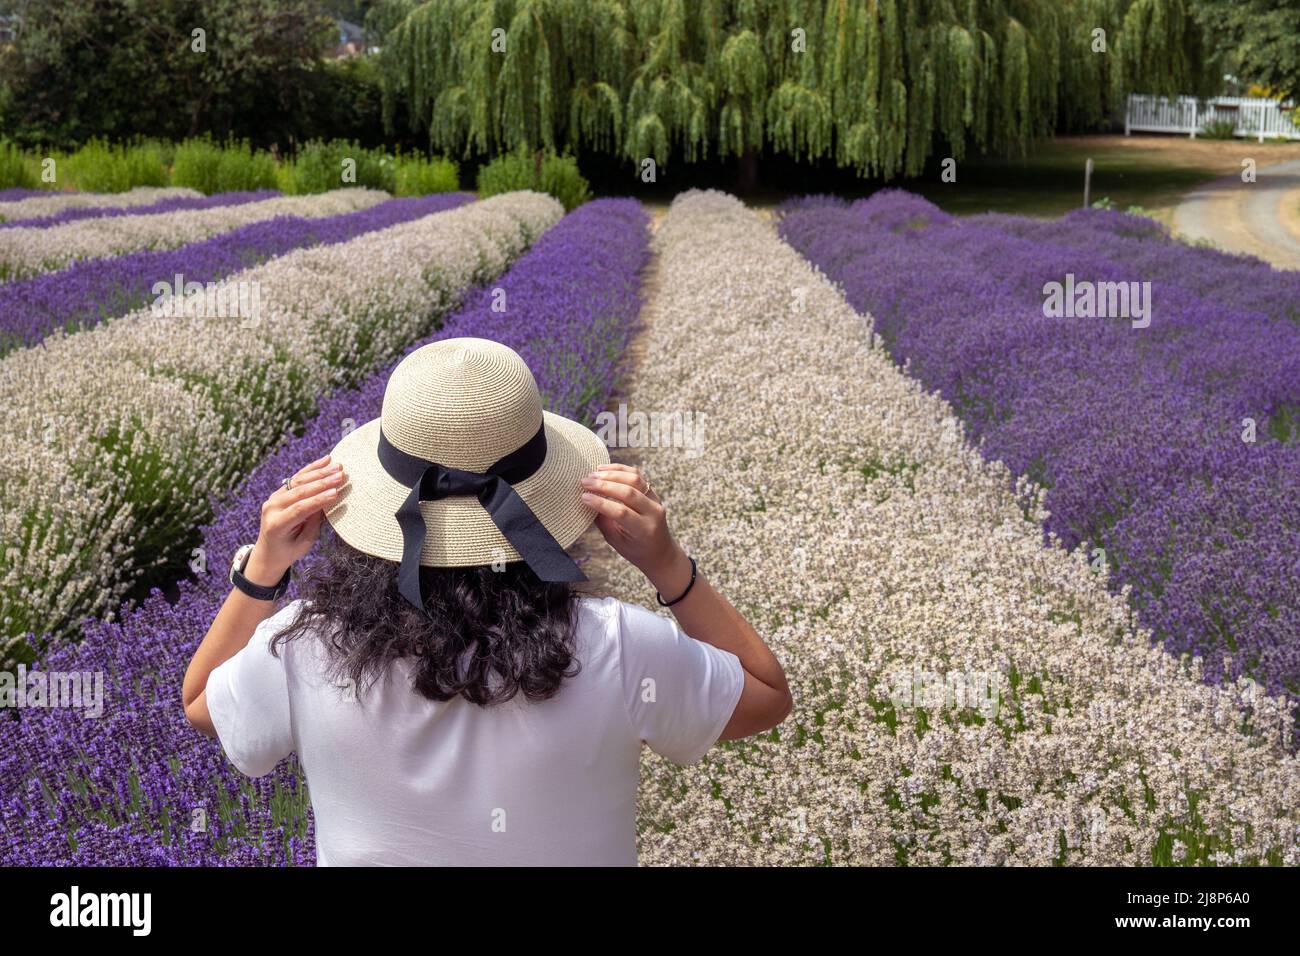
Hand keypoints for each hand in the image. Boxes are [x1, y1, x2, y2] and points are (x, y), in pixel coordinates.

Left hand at [246, 455, 346, 585]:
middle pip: (299, 491)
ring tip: (338, 466)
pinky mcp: (279, 493)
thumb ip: (313, 522)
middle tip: (341, 475)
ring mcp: (273, 498)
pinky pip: (297, 479)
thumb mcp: (304, 542)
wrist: (268, 552)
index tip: (336, 492)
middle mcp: (272, 508)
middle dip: (322, 482)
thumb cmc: (289, 551)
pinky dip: (311, 469)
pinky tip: (325, 461)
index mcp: (276, 524)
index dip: (318, 499)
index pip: (300, 508)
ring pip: (298, 481)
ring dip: (319, 472)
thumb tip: (326, 500)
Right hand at [580, 464, 690, 595]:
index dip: (601, 503)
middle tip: (585, 482)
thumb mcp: (616, 541)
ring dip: (612, 474)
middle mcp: (653, 513)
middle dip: (604, 485)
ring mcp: (656, 500)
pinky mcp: (653, 492)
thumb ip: (603, 521)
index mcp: (644, 530)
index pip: (621, 512)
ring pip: (634, 479)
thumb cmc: (634, 549)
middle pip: (628, 492)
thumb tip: (586, 501)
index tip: (583, 497)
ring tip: (593, 474)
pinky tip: (604, 469)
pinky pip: (637, 476)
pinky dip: (620, 469)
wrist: (660, 551)